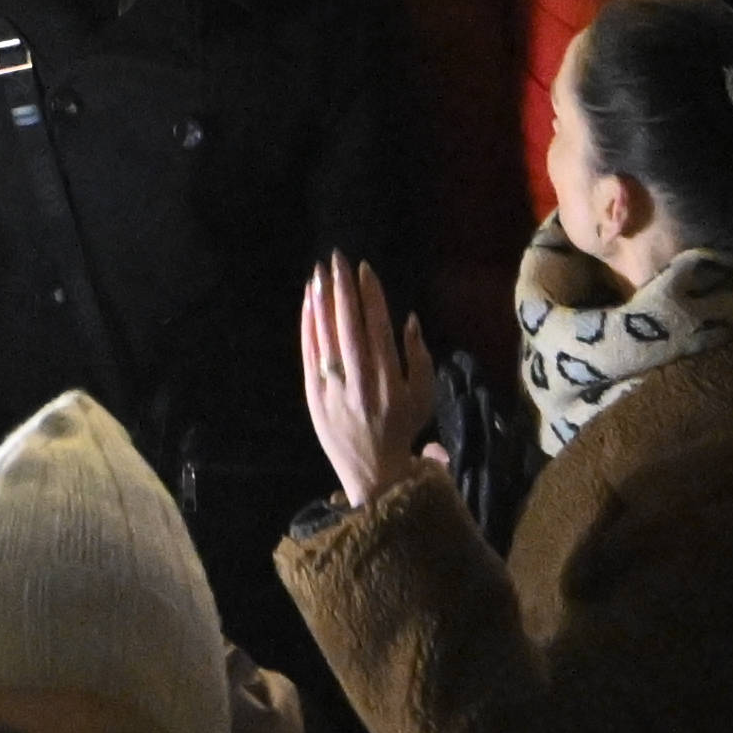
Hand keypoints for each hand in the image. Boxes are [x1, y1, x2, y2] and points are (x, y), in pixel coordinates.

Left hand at [294, 253, 432, 510]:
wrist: (373, 472)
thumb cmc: (402, 428)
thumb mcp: (424, 396)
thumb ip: (419, 357)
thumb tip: (409, 319)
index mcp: (390, 380)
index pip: (378, 328)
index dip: (371, 296)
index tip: (364, 269)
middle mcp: (361, 382)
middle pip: (349, 327)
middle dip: (343, 289)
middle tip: (337, 259)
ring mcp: (334, 389)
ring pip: (326, 337)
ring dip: (322, 302)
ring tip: (319, 274)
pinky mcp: (314, 396)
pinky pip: (309, 355)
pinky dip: (308, 327)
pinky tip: (308, 304)